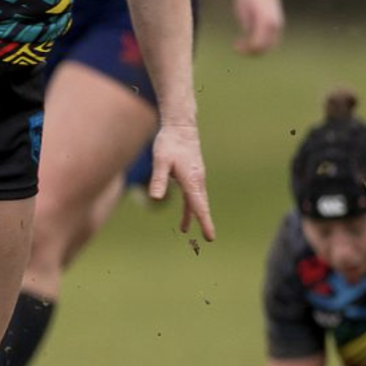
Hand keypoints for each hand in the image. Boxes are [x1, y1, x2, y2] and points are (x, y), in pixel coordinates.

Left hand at [147, 123, 214, 242]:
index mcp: (191, 179)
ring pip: (197, 202)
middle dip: (205, 222)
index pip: (199, 205)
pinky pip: (192, 196)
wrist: (180, 126)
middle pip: (202, 206)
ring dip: (194, 216)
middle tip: (209, 239)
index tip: (210, 236)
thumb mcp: (160, 160)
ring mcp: (196, 178)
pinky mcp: (191, 176)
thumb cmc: (169, 142)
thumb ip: (159, 178)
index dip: (204, 221)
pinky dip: (190, 208)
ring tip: (186, 232)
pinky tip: (185, 218)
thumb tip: (155, 198)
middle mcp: (197, 180)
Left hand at [232, 0, 283, 55]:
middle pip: (264, 48)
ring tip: (242, 43)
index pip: (257, 44)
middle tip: (237, 46)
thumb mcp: (243, 10)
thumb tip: (248, 42)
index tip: (235, 45)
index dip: (245, 49)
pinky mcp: (277, 25)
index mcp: (265, 21)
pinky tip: (249, 38)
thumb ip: (247, 27)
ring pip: (269, 46)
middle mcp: (274, 25)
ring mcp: (277, 25)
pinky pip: (271, 41)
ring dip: (256, 49)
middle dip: (250, 51)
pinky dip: (261, 44)